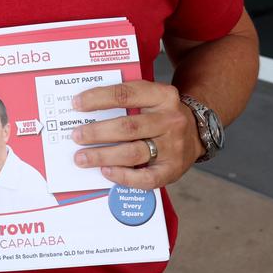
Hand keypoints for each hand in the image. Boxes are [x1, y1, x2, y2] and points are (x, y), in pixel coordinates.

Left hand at [70, 81, 202, 189]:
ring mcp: (173, 146)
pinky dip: (123, 177)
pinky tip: (106, 172)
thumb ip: (126, 98)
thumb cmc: (161, 112)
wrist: (196, 131)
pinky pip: (146, 178)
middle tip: (76, 136)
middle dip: (97, 132)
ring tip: (82, 157)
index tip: (77, 104)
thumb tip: (86, 106)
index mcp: (162, 95)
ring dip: (103, 156)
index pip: (125, 94)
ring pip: (133, 152)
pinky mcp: (173, 170)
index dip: (98, 99)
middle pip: (128, 127)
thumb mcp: (150, 96)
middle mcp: (170, 120)